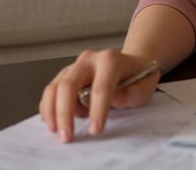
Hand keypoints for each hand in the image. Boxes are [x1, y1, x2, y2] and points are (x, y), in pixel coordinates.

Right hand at [39, 49, 158, 142]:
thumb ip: (135, 93)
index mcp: (110, 60)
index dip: (97, 110)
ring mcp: (74, 66)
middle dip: (65, 112)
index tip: (95, 130)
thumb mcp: (146, 85)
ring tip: (57, 131)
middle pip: (69, 84)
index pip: (101, 86)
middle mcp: (89, 60)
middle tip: (67, 135)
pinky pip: (51, 90)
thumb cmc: (138, 76)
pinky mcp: (65, 75)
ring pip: (55, 87)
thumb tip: (117, 99)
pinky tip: (51, 122)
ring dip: (52, 111)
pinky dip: (48, 107)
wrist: (131, 64)